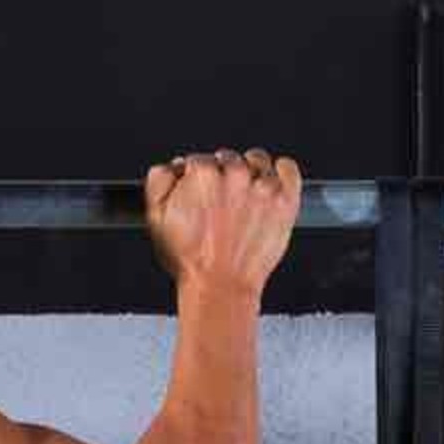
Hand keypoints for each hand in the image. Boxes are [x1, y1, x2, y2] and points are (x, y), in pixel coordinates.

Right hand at [144, 148, 302, 297]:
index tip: (197, 190)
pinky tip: (269, 184)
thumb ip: (159, 184)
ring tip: (242, 196)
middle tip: (218, 200)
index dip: (194, 176)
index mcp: (203, 175)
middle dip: (221, 174)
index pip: (198, 160)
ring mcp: (264, 186)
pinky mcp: (285, 198)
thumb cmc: (191, 260)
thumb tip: (170, 169)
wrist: (220, 285)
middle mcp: (236, 175)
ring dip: (249, 171)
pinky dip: (280, 171)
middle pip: (228, 158)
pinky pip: (287, 168)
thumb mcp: (156, 220)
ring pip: (258, 160)